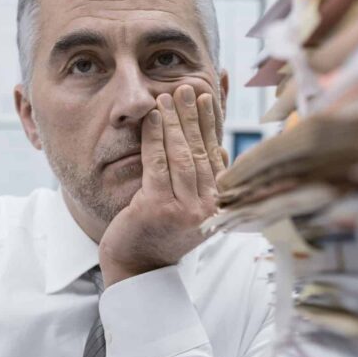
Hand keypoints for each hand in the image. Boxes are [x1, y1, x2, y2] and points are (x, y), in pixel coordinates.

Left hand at [98, 84, 228, 286]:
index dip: (210, 124)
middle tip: (186, 88)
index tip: (206, 97)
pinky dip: (155, 137)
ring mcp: (184, 210)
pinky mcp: (159, 208)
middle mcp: (207, 208)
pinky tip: (152, 119)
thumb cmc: (158, 234)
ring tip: (168, 97)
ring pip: (181, 155)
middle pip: (201, 151)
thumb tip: (220, 149)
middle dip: (193, 116)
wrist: (137, 268)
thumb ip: (201, 178)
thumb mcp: (187, 205)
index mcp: (217, 205)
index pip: (215, 155)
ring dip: (174, 122)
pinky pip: (157, 164)